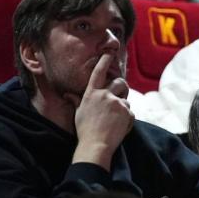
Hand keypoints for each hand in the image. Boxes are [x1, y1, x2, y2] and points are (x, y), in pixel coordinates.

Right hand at [69, 53, 133, 169]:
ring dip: (123, 108)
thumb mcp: (79, 113)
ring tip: (114, 120)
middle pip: (120, 83)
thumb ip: (77, 101)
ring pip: (126, 100)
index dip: (104, 61)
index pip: (98, 72)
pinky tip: (119, 128)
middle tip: (120, 96)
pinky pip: (131, 113)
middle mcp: (105, 95)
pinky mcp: (127, 112)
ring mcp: (117, 103)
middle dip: (122, 88)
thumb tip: (67, 94)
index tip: (109, 53)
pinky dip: (127, 120)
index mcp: (92, 93)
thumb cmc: (85, 130)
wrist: (96, 144)